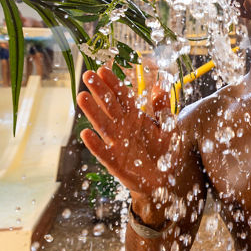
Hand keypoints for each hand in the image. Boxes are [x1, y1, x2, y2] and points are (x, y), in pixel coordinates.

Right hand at [77, 65, 172, 196]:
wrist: (162, 180)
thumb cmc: (162, 152)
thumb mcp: (167, 128)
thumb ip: (163, 108)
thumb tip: (160, 84)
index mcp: (135, 117)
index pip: (122, 96)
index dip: (113, 83)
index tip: (103, 69)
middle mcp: (123, 128)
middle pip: (109, 106)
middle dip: (99, 91)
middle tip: (88, 75)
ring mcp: (117, 144)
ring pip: (103, 125)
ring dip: (93, 112)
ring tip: (82, 97)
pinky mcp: (115, 162)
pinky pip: (104, 152)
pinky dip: (95, 144)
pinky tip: (86, 133)